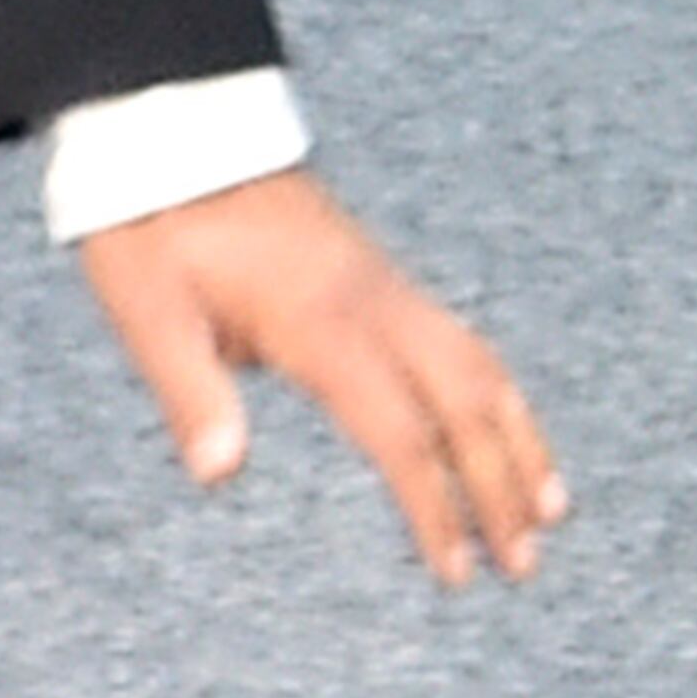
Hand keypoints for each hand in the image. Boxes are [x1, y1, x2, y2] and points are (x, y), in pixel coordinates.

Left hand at [79, 170, 565, 589]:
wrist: (168, 124)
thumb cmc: (150, 219)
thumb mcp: (146, 307)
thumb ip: (189, 390)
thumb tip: (219, 472)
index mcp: (319, 320)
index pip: (400, 431)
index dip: (434, 507)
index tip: (457, 573)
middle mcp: (371, 302)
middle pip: (465, 404)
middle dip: (501, 488)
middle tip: (524, 566)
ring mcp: (382, 283)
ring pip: (479, 366)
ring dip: (517, 440)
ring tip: (549, 508)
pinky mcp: (376, 274)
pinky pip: (460, 338)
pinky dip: (495, 391)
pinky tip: (502, 424)